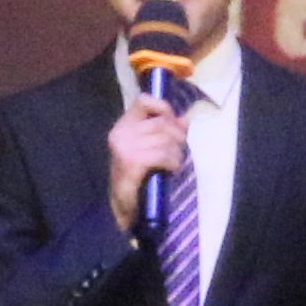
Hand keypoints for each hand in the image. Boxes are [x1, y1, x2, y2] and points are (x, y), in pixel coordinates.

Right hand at [104, 101, 189, 229]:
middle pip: (162, 122)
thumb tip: (184, 119)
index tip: (173, 121)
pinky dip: (173, 162)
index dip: (163, 107)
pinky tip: (171, 170)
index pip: (143, 100)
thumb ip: (166, 131)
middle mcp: (121, 133)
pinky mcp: (131, 162)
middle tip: (179, 150)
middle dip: (178, 136)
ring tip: (175, 163)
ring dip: (177, 152)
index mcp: (123, 126)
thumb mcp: (150, 148)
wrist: (124, 204)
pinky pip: (162, 155)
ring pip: (165, 139)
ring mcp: (124, 148)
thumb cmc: (138, 175)